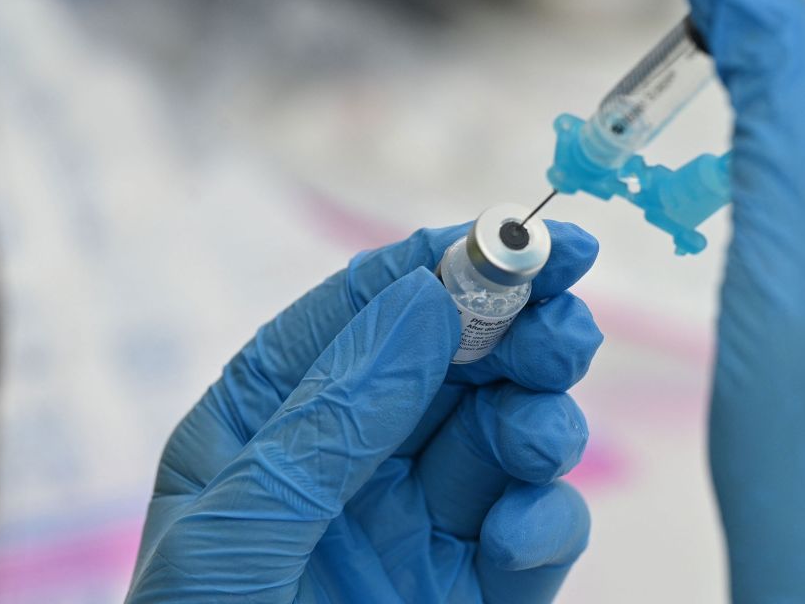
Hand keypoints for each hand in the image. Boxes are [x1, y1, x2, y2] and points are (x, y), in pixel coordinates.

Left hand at [127, 222, 602, 601]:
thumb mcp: (239, 538)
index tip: (528, 237)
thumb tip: (426, 303)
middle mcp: (343, 463)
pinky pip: (529, 534)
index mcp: (262, 425)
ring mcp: (412, 529)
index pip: (360, 311)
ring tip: (536, 439)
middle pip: (450, 362)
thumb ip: (331, 420)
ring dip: (538, 421)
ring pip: (501, 436)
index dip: (444, 262)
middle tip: (566, 320)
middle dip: (514, 332)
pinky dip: (544, 523)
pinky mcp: (470, 596)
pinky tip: (521, 538)